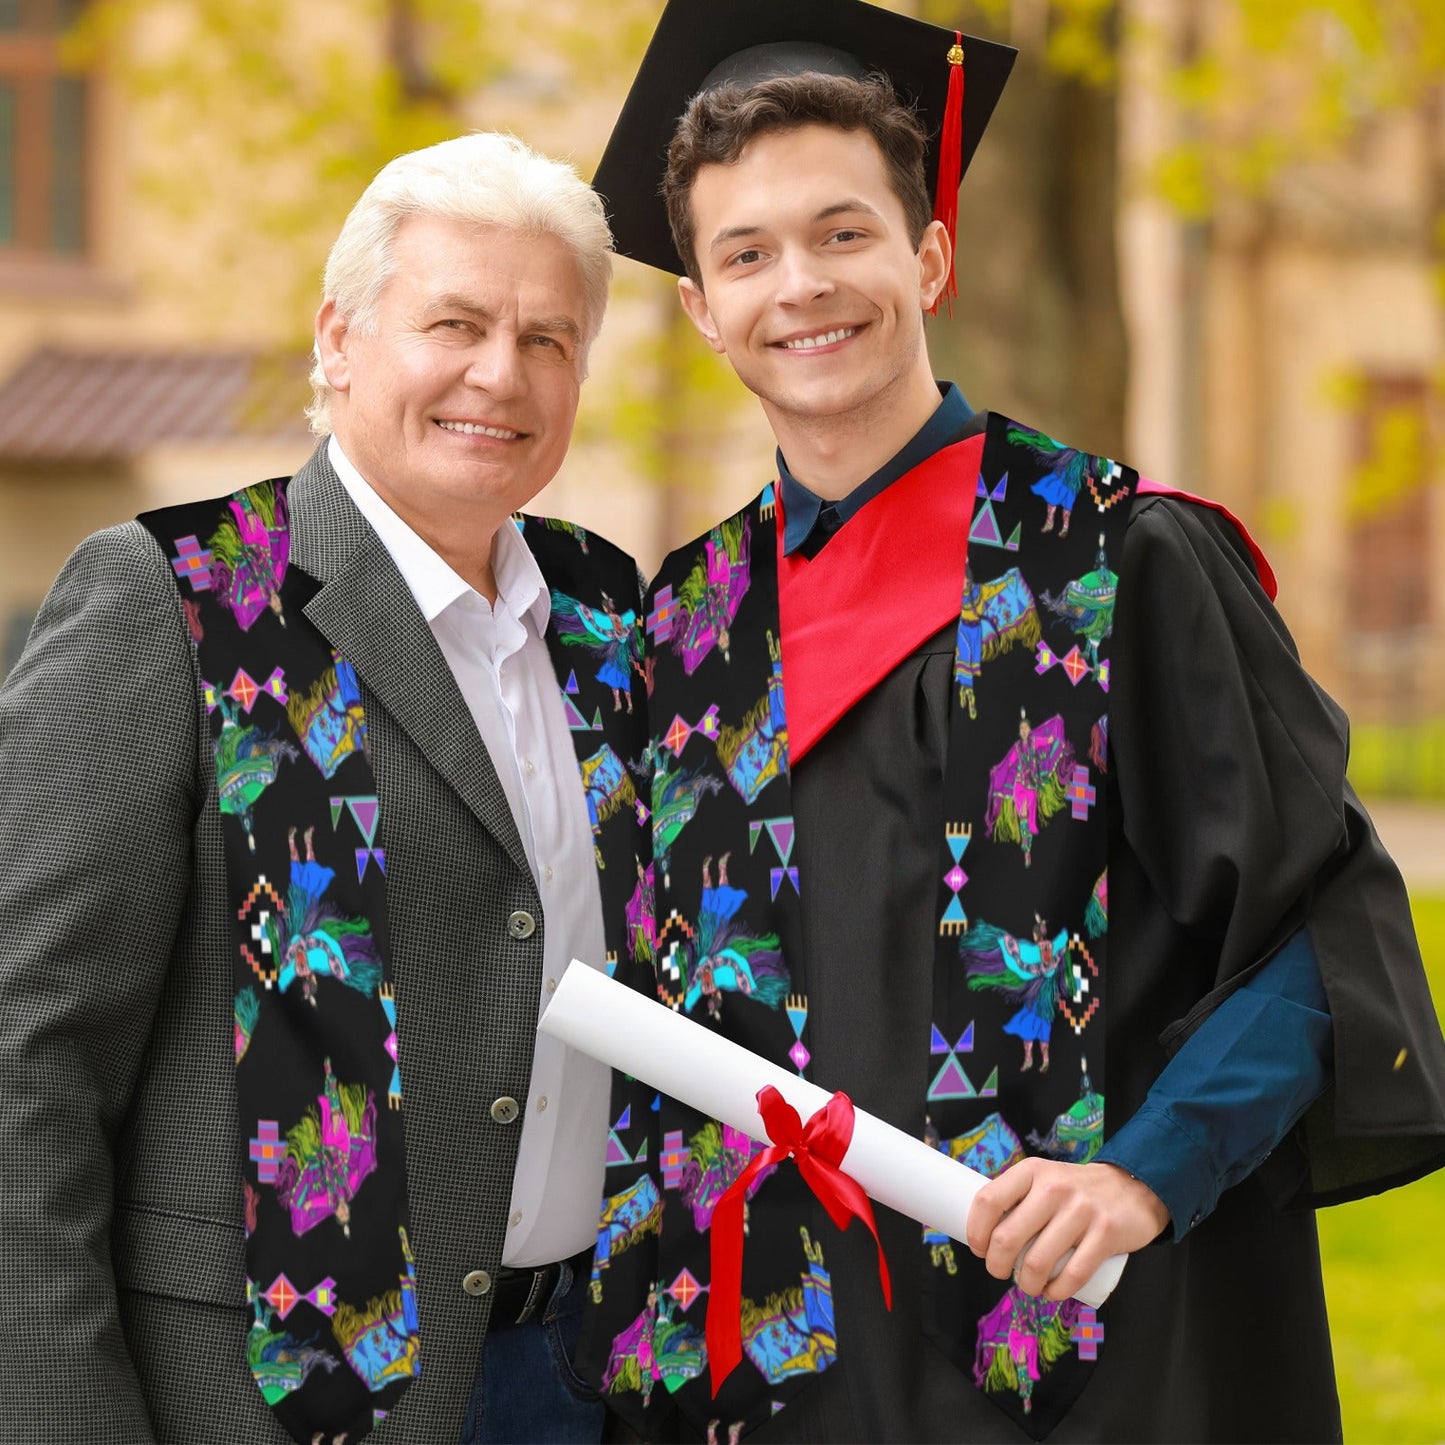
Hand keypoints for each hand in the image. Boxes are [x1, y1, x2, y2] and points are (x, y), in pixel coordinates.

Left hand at [965, 1159, 1169, 1301]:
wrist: (1132, 1188)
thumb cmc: (1075, 1191)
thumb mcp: (1044, 1179)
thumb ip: (1018, 1198)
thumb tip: (984, 1232)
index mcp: (1031, 1171)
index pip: (988, 1200)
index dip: (975, 1231)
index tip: (979, 1248)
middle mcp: (1053, 1187)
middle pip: (1007, 1238)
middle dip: (996, 1266)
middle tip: (1000, 1272)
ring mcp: (1081, 1210)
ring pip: (1037, 1262)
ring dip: (1026, 1284)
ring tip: (1028, 1285)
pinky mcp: (1105, 1234)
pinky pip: (1072, 1275)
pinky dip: (1056, 1292)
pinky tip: (1051, 1292)